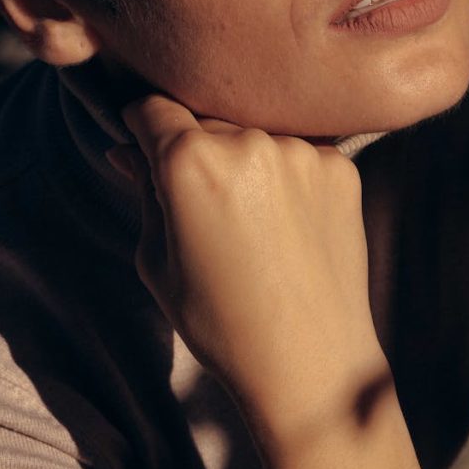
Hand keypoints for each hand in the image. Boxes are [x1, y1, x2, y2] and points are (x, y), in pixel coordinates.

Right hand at [106, 95, 384, 438]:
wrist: (310, 360)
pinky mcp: (341, 168)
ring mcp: (302, 152)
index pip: (153, 108)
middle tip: (204, 206)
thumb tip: (127, 150)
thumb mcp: (159, 261)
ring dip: (246, 162)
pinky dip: (288, 177)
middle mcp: (249, 142)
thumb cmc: (221, 321)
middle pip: (206, 121)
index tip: (145, 145)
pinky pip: (299, 154)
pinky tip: (288, 226)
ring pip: (256, 136)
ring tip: (253, 223)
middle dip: (196, 151)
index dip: (142, 126)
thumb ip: (145, 193)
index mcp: (190, 162)